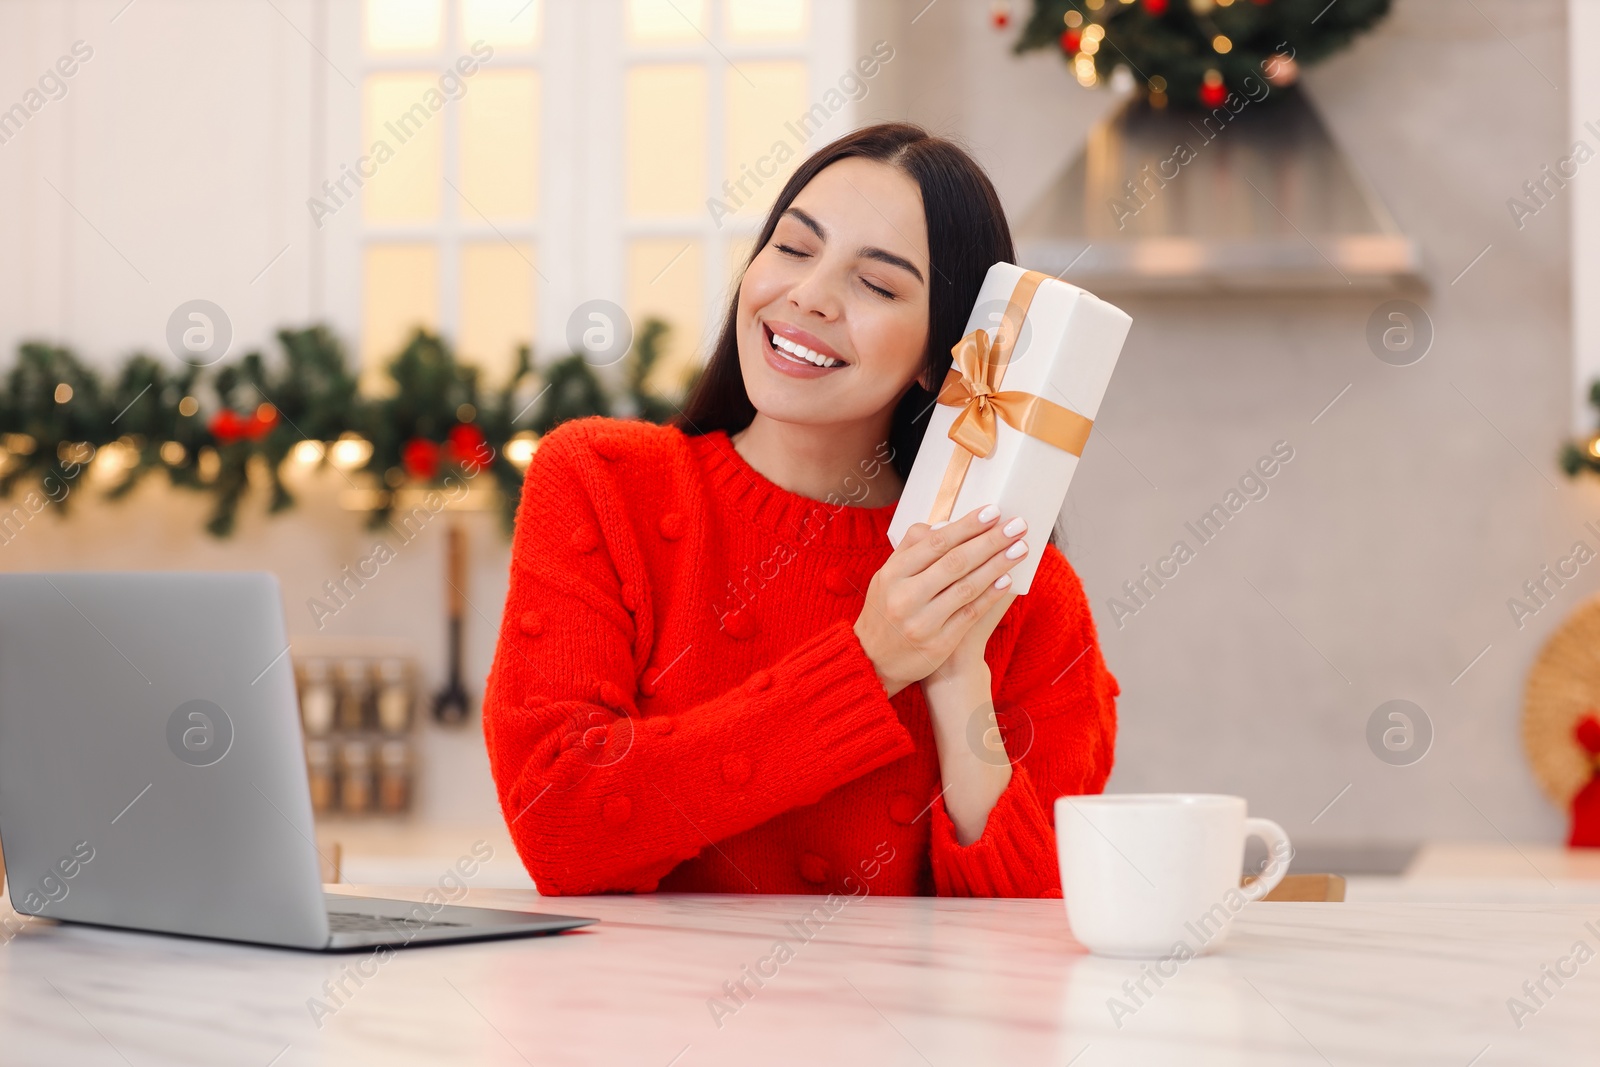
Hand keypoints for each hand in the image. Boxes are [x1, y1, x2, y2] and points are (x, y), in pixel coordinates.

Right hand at [853, 503, 1029, 697]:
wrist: (872, 661)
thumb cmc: (885, 610)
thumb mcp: (886, 576)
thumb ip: (912, 548)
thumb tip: (945, 524)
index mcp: (892, 574)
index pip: (936, 543)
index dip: (967, 526)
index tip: (993, 511)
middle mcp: (905, 597)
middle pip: (955, 562)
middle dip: (990, 541)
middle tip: (1017, 525)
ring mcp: (922, 622)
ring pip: (966, 587)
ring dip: (997, 565)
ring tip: (1020, 548)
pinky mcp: (938, 644)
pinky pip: (970, 614)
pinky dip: (990, 595)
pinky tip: (1007, 580)